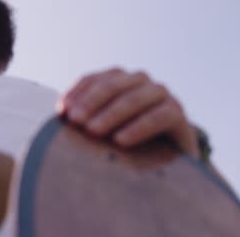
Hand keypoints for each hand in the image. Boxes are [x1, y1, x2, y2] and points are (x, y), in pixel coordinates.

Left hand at [56, 68, 199, 158]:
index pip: (93, 79)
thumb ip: (86, 118)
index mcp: (118, 79)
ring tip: (94, 131)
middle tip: (76, 122)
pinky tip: (121, 141)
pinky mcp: (177, 112)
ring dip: (112, 114)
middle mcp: (139, 80)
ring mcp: (160, 94)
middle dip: (92, 103)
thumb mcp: (104, 128)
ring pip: (134, 98)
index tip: (62, 111)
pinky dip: (138, 127)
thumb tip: (62, 115)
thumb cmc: (128, 142)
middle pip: (112, 85)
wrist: (169, 160)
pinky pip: (158, 115)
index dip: (77, 93)